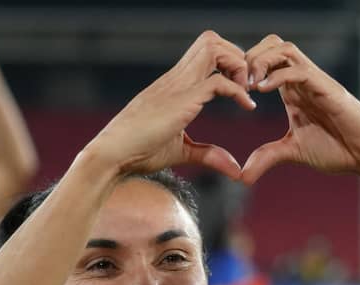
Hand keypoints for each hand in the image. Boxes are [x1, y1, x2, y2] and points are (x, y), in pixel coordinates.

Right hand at [96, 31, 255, 179]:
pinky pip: (218, 82)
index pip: (206, 51)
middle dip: (237, 57)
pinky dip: (238, 90)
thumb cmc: (138, 152)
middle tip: (246, 85)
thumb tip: (235, 170)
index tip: (242, 88)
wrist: (112, 155)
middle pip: (212, 40)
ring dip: (237, 65)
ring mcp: (178, 86)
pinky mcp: (181, 101)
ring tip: (245, 92)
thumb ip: (208, 154)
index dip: (230, 62)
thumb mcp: (180, 151)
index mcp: (174, 84)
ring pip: (214, 49)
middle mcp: (176, 78)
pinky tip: (247, 106)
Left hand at [241, 35, 359, 183]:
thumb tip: (242, 176)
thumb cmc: (338, 149)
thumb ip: (268, 157)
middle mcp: (302, 79)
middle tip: (237, 83)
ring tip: (249, 84)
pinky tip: (262, 91)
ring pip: (284, 49)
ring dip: (261, 60)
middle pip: (272, 44)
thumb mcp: (293, 152)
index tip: (230, 90)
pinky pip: (299, 70)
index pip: (265, 59)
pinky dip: (277, 75)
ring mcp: (315, 81)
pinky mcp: (327, 89)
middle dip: (249, 57)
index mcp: (292, 89)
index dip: (244, 68)